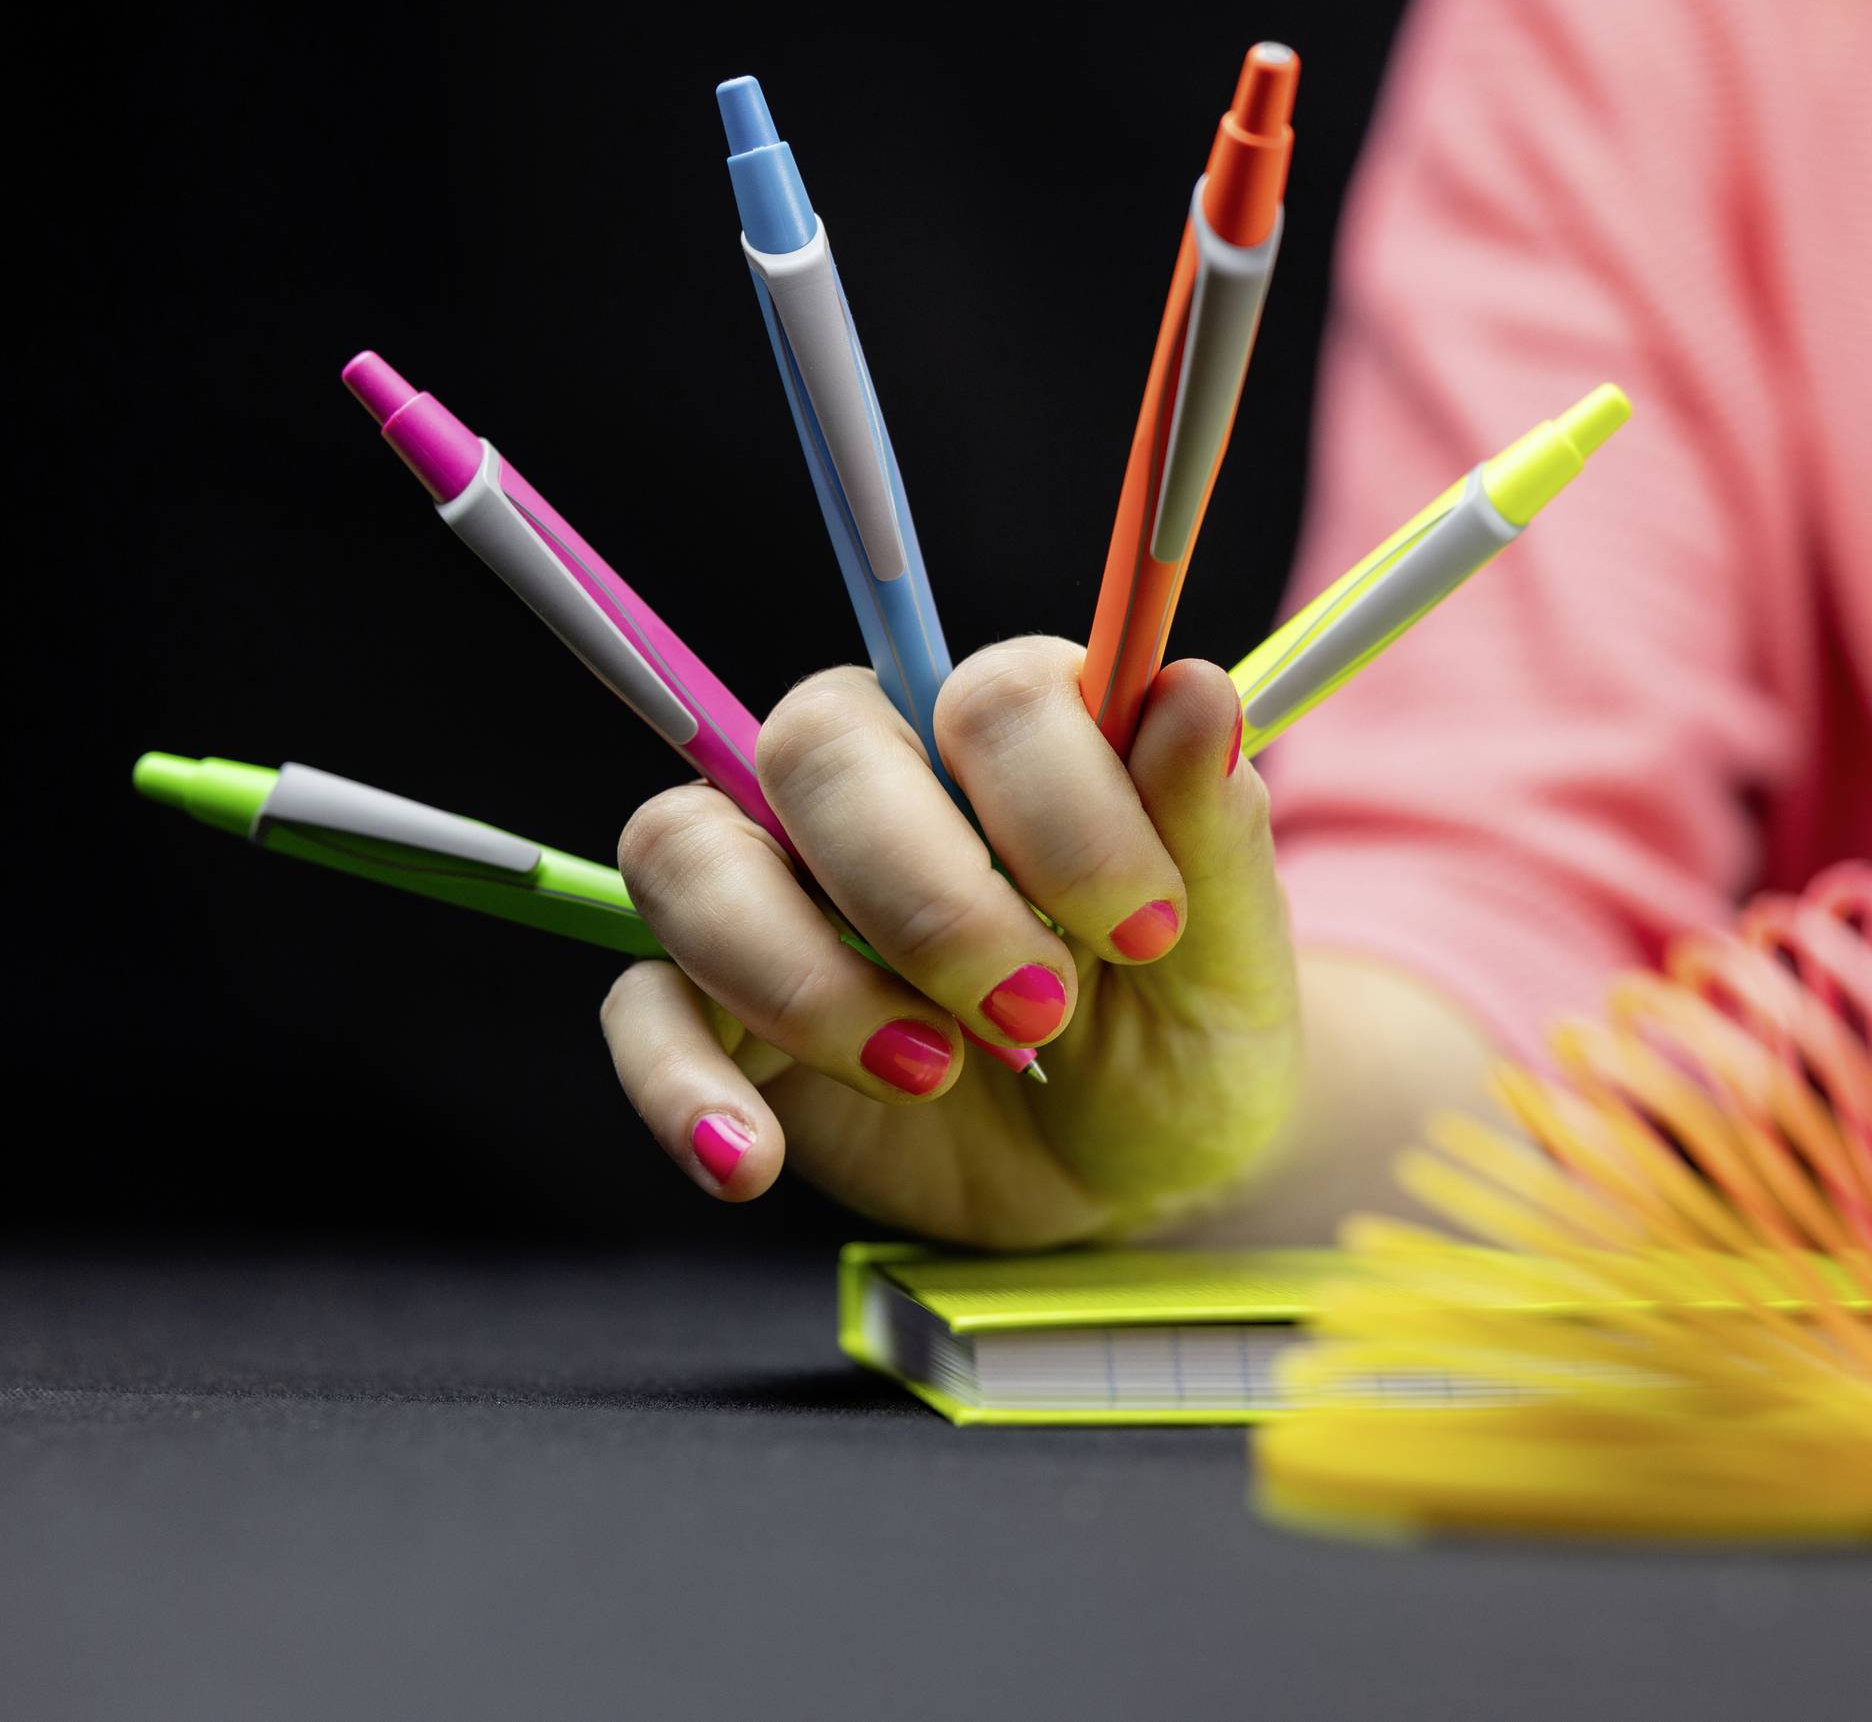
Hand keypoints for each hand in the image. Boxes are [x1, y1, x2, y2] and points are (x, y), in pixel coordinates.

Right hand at [600, 639, 1301, 1247]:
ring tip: (929, 1076)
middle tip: (1036, 1014)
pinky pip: (642, 1008)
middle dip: (927, 895)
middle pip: (818, 745)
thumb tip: (1192, 692)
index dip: (1064, 807)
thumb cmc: (1182, 1035)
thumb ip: (1209, 828)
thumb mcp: (1229, 957)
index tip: (1144, 930)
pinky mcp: (720, 1006)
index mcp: (1017, 734)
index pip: (993, 696)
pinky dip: (678, 1082)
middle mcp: (882, 780)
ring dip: (801, 976)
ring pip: (692, 853)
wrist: (1134, 1179)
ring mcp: (782, 886)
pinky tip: (750, 1160)